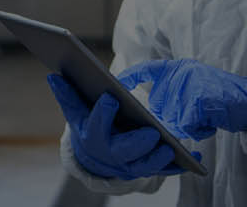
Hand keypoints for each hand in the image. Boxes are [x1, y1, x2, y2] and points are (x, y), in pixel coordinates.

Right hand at [48, 74, 199, 179]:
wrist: (96, 157)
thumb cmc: (89, 126)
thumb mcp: (77, 112)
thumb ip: (68, 95)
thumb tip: (53, 75)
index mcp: (93, 137)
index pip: (96, 127)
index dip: (102, 113)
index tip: (111, 97)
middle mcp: (110, 155)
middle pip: (123, 153)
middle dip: (137, 144)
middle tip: (152, 133)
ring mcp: (129, 165)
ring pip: (145, 166)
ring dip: (158, 160)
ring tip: (172, 147)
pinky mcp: (147, 169)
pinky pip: (165, 171)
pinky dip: (179, 167)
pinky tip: (194, 159)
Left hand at [118, 59, 246, 139]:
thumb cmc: (221, 99)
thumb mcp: (195, 88)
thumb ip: (173, 95)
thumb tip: (150, 116)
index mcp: (178, 68)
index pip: (147, 69)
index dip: (130, 76)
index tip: (115, 83)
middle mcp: (181, 74)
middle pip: (159, 107)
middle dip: (171, 119)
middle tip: (193, 116)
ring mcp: (189, 87)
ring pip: (173, 121)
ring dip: (189, 127)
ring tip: (206, 118)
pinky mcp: (197, 103)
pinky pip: (187, 128)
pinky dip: (199, 131)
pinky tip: (211, 123)